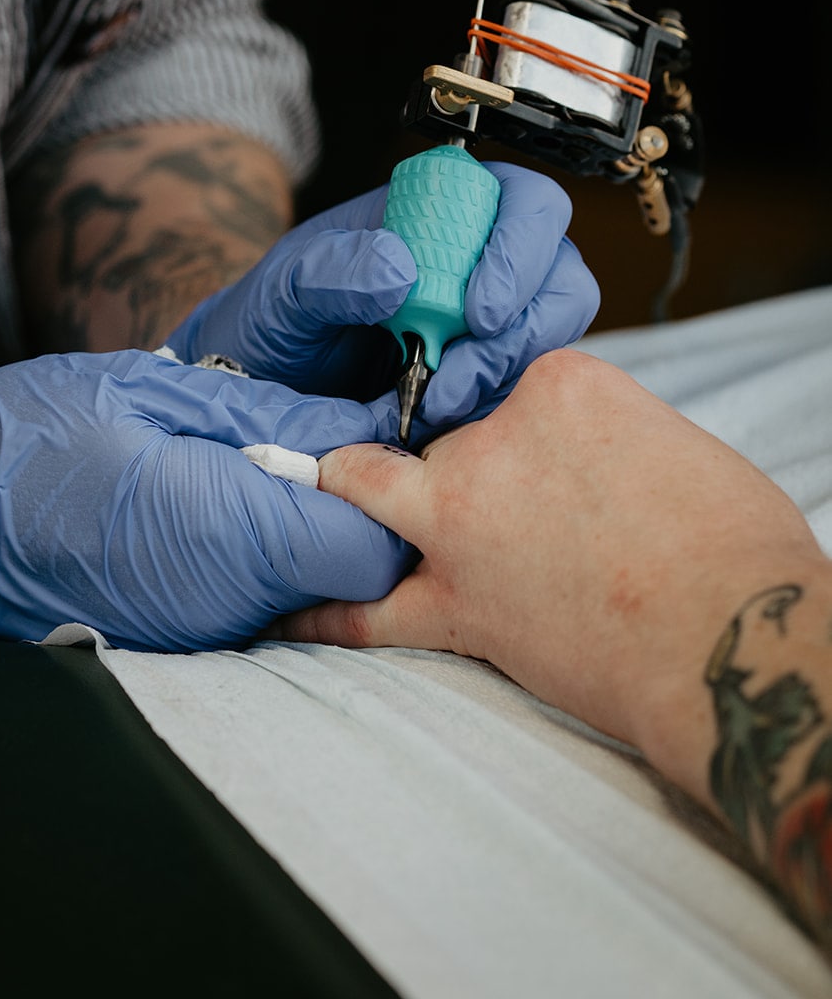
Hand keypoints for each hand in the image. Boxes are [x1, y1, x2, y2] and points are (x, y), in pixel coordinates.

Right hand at [0, 352, 414, 651]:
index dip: (390, 488)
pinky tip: (231, 498)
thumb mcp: (153, 395)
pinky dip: (271, 552)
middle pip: (356, 575)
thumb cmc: (29, 439)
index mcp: (229, 534)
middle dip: (365, 511)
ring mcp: (206, 631)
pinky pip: (266, 599)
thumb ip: (270, 414)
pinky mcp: (185, 638)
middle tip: (329, 437)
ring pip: (316, 591)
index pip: (375, 544)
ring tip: (270, 459)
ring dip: (316, 529)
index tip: (373, 428)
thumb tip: (361, 418)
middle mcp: (230, 603)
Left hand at [165, 164, 598, 443]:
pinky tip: (443, 424)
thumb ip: (331, 271)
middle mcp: (478, 263)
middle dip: (527, 323)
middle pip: (558, 271)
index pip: (524, 201)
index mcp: (439, 214)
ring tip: (443, 401)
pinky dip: (495, 408)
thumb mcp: (285, 290)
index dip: (519, 248)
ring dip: (510, 371)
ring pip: (553, 334)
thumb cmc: (273, 323)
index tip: (474, 311)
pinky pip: (525, 391)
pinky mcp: (486, 384)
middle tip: (464, 369)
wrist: (254, 396)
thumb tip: (401, 269)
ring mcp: (488, 327)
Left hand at [275, 348, 822, 762]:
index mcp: (561, 382)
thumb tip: (598, 468)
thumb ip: (613, 436)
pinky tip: (286, 610)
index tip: (529, 453)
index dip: (512, 423)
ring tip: (313, 495)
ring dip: (349, 491)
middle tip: (488, 507)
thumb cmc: (735, 548)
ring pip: (371, 483)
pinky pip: (369, 606)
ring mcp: (463, 516)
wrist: (734, 638)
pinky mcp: (457, 600)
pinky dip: (324, 608)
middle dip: (455, 466)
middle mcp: (495, 436)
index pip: (504, 384)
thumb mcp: (674, 445)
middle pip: (443, 433)